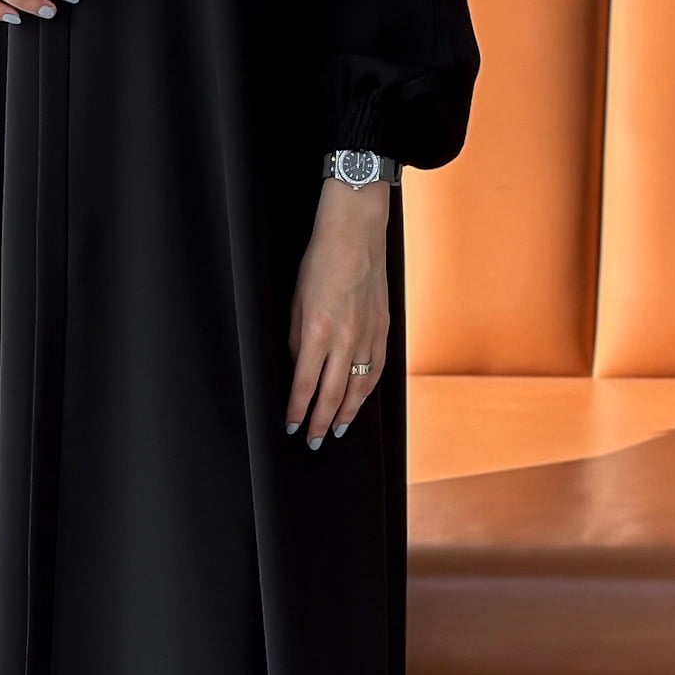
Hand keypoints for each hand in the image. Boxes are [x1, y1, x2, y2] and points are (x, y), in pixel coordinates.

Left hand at [286, 178, 390, 446]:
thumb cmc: (321, 261)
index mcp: (317, 331)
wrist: (357, 233)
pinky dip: (367, 390)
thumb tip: (300, 366)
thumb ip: (297, 338)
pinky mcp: (384, 329)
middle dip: (321, 422)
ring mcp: (368, 336)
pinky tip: (360, 400)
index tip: (291, 426)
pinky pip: (376, 369)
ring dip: (347, 412)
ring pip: (359, 387)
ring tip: (337, 429)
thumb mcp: (296, 300)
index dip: (297, 410)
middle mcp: (345, 339)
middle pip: (332, 394)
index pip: (305, 384)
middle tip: (314, 441)